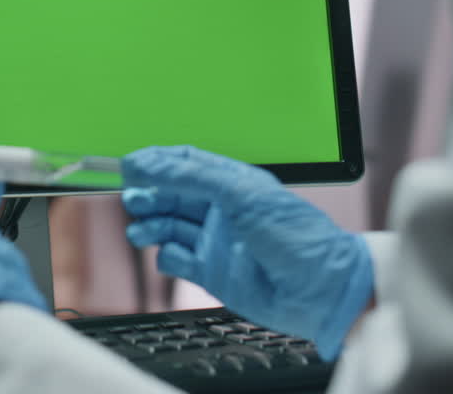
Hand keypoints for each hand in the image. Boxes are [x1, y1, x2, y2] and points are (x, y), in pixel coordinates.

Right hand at [122, 146, 372, 358]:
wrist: (322, 290)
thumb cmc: (298, 236)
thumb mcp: (243, 194)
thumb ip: (193, 177)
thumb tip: (150, 164)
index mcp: (232, 183)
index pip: (185, 163)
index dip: (157, 162)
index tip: (130, 165)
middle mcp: (222, 210)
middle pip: (171, 195)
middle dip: (149, 194)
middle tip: (134, 199)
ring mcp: (215, 241)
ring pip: (169, 227)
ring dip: (151, 225)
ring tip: (141, 230)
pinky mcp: (211, 272)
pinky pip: (176, 259)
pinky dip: (167, 256)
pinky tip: (172, 255)